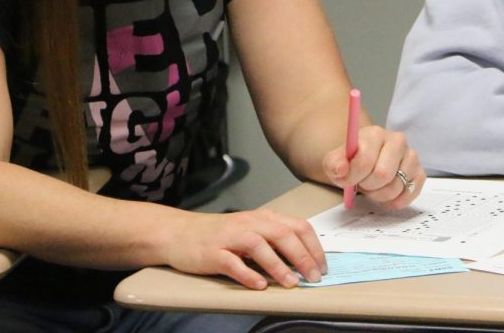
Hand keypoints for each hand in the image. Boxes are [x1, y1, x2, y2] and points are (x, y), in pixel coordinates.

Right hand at [165, 208, 326, 289]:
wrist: (180, 233)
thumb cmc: (220, 234)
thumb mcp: (252, 230)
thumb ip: (275, 240)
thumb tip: (305, 259)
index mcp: (264, 218)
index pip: (297, 226)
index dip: (313, 246)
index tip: (322, 266)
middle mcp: (249, 223)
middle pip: (283, 235)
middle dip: (302, 256)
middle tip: (314, 276)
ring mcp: (230, 237)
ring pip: (259, 247)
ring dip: (279, 266)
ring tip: (292, 283)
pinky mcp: (213, 252)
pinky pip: (232, 263)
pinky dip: (248, 275)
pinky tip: (259, 285)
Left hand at [323, 125, 424, 208]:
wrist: (365, 161)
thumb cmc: (351, 161)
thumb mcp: (335, 161)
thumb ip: (334, 163)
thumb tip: (341, 169)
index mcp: (375, 133)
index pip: (365, 160)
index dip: (353, 176)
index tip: (347, 180)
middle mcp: (397, 140)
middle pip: (383, 174)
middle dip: (367, 186)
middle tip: (362, 184)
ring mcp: (411, 156)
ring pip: (396, 187)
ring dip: (379, 195)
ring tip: (372, 188)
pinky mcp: (419, 173)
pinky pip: (409, 193)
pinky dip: (395, 201)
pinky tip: (385, 196)